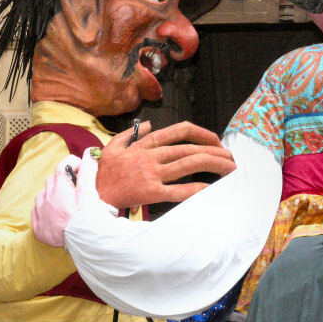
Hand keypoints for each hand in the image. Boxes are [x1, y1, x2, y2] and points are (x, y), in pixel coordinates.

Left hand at [32, 149, 106, 246]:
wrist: (82, 244)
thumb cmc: (87, 217)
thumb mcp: (90, 191)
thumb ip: (88, 171)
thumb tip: (89, 152)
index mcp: (59, 187)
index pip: (63, 166)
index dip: (73, 164)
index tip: (82, 168)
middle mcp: (46, 198)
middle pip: (52, 180)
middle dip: (63, 180)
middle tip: (76, 188)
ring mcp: (41, 214)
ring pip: (42, 196)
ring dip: (52, 195)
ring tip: (66, 203)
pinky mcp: (39, 229)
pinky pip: (37, 214)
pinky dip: (45, 212)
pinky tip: (56, 217)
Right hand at [96, 121, 236, 208]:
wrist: (90, 196)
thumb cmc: (103, 174)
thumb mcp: (113, 146)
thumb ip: (131, 134)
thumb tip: (149, 125)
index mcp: (145, 144)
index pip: (180, 131)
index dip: (203, 134)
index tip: (216, 141)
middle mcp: (151, 156)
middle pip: (190, 148)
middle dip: (215, 151)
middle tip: (232, 157)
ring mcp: (152, 174)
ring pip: (189, 165)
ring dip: (214, 165)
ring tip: (231, 169)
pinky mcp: (151, 193)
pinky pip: (179, 190)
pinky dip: (197, 189)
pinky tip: (212, 189)